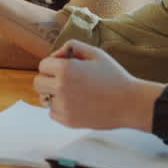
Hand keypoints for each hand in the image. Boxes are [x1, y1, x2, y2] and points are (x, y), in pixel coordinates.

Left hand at [33, 40, 148, 129]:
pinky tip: (78, 104)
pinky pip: (53, 113)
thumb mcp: (95, 53)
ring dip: (54, 95)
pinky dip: (61, 109)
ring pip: (45, 99)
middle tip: (66, 81)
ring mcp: (63, 106)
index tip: (67, 68)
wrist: (129, 103)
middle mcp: (60, 88)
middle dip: (49, 80)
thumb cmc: (113, 75)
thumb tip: (55, 56)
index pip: (43, 65)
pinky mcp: (68, 121)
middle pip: (38, 83)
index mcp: (65, 69)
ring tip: (74, 93)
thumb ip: (72, 46)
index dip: (54, 65)